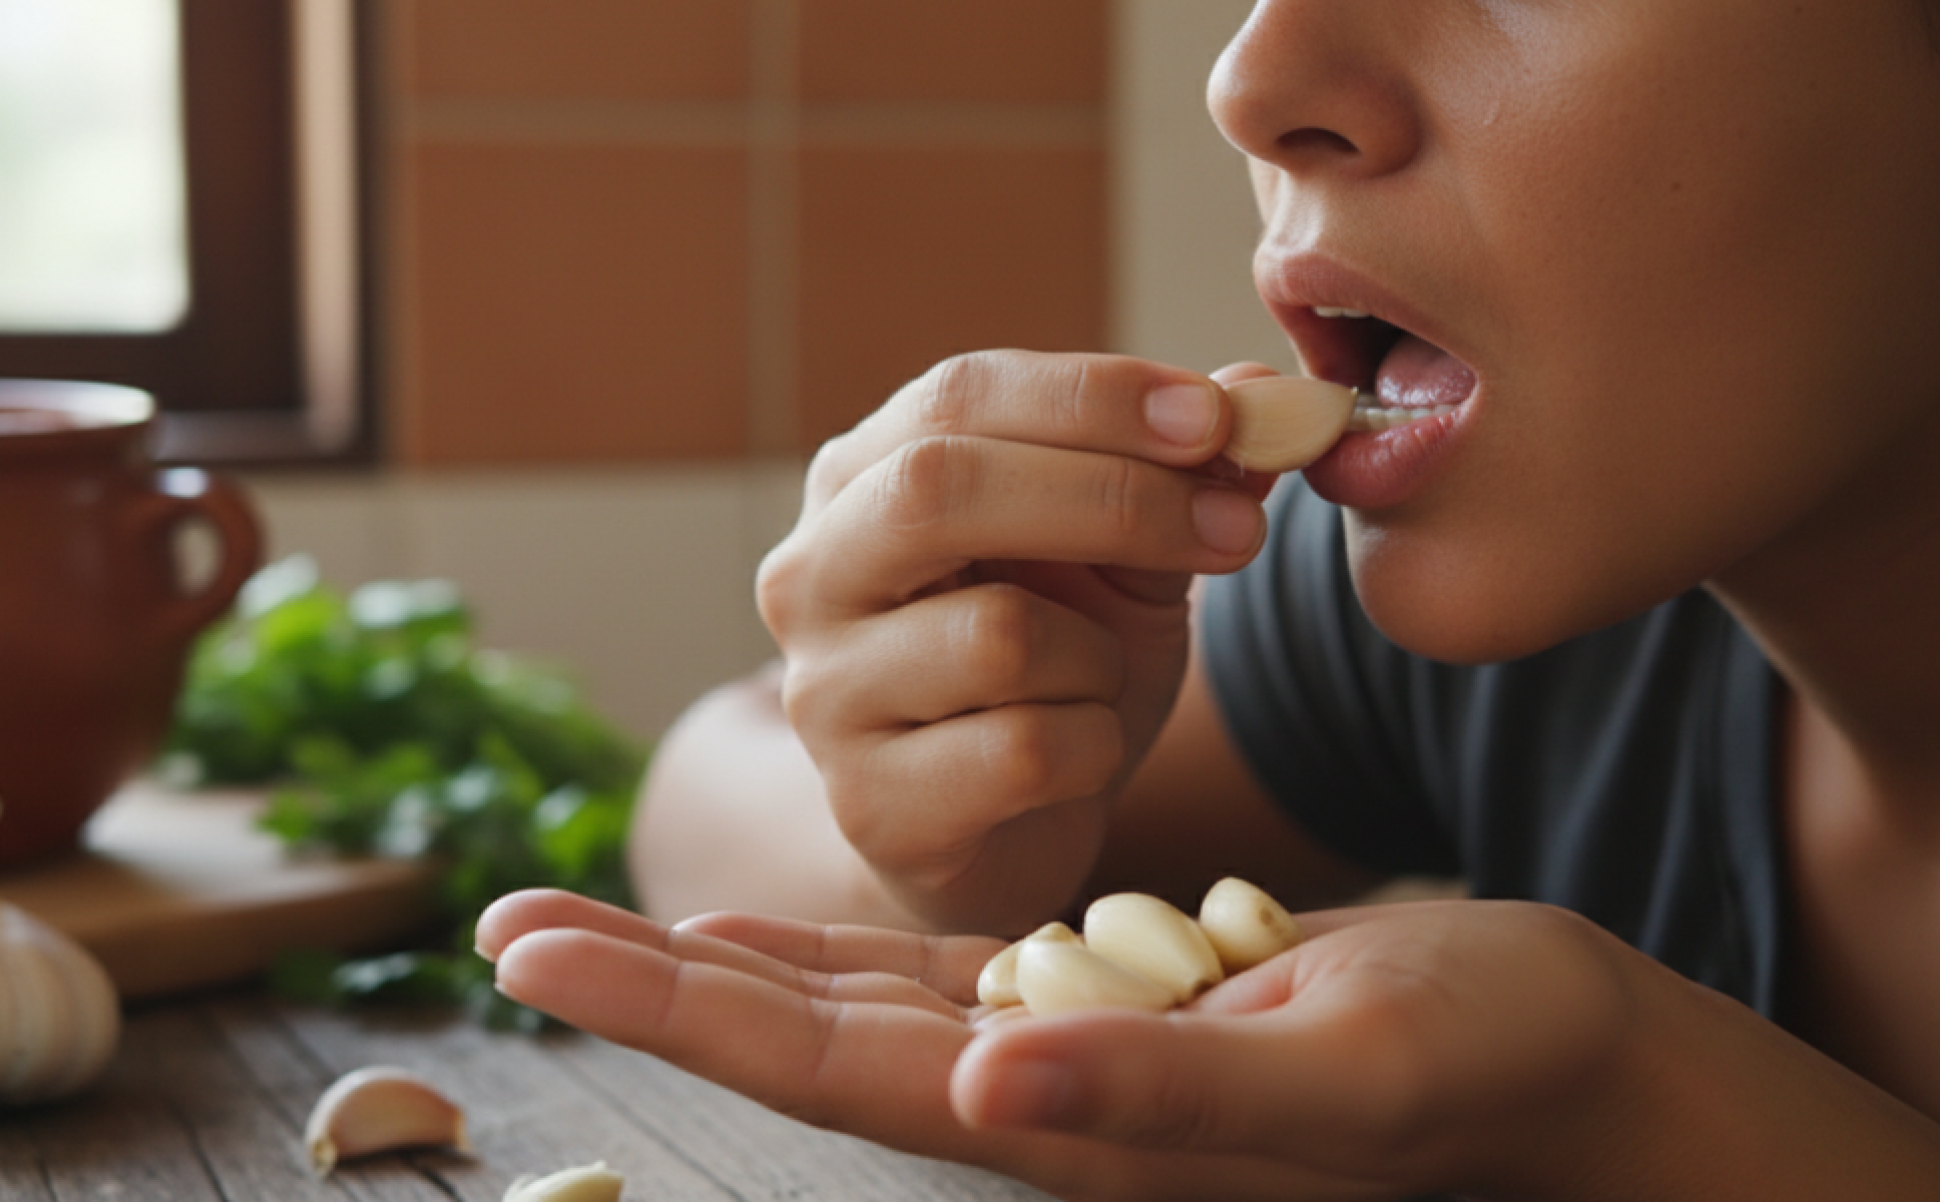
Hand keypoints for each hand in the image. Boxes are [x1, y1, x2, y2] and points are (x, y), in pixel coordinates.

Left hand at [477, 889, 1666, 1201]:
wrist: (1554, 1059)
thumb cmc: (1473, 1064)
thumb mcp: (1335, 1072)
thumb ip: (1161, 1095)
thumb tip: (990, 1078)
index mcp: (1069, 1126)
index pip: (833, 1071)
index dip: (683, 1010)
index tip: (539, 948)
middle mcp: (1041, 1102)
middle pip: (807, 1039)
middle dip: (659, 982)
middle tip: (509, 920)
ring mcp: (1067, 1056)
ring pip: (855, 1009)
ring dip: (725, 966)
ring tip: (605, 920)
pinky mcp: (1110, 1008)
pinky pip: (940, 977)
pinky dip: (842, 952)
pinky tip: (778, 934)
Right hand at [757, 352, 1276, 931]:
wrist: (1000, 830)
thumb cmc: (1051, 670)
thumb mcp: (1121, 556)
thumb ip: (1179, 475)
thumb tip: (1265, 393)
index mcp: (861, 480)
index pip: (959, 396)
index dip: (1093, 396)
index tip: (1217, 417)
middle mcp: (814, 574)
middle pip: (940, 489)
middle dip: (1111, 498)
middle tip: (1233, 526)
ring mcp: (827, 693)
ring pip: (999, 636)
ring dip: (1100, 658)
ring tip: (1099, 681)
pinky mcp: (872, 804)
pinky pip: (1023, 751)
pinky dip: (1092, 748)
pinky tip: (1075, 757)